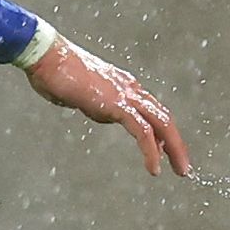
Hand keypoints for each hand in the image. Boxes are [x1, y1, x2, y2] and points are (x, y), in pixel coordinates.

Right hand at [23, 37, 189, 176]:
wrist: (47, 57)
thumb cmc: (54, 72)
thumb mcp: (79, 93)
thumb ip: (91, 102)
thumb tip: (94, 109)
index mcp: (122, 85)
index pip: (151, 110)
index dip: (161, 132)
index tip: (165, 152)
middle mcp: (129, 88)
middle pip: (164, 117)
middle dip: (176, 144)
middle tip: (183, 167)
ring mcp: (125, 95)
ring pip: (161, 124)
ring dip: (174, 149)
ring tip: (180, 171)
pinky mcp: (118, 106)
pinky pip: (142, 132)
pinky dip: (151, 152)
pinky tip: (154, 170)